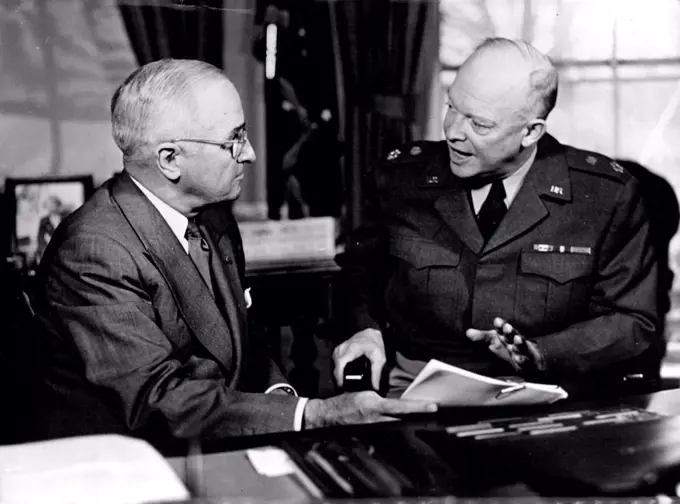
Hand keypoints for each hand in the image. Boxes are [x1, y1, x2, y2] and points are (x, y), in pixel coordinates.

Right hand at [303, 391, 436, 428]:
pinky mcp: (374, 435)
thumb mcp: (365, 395)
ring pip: (402, 427)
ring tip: (431, 419)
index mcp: (375, 407)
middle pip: (406, 420)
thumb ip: (382, 401)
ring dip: (416, 423)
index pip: (402, 407)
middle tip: (438, 415)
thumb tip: (401, 405)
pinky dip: (405, 427)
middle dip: (422, 418)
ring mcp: (376, 430)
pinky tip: (413, 425)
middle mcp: (378, 421)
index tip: (433, 406)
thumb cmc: (346, 403)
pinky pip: (393, 430)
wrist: (330, 418)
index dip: (418, 407)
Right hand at [333, 328, 385, 389]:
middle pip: (336, 364)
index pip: (341, 362)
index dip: (339, 374)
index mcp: (353, 349)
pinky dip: (337, 367)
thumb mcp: (379, 359)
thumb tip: (375, 387)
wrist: (371, 334)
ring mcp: (340, 347)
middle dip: (338, 376)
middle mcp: (344, 347)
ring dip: (337, 371)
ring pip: (334, 362)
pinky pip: (335, 359)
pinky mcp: (339, 349)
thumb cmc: (375, 345)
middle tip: (343, 385)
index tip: (341, 384)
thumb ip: (376, 373)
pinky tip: (342, 372)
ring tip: (342, 380)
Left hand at [466, 317, 545, 371]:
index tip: (497, 321)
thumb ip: (482, 337)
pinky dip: (522, 359)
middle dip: (510, 331)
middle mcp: (514, 341)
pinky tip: (519, 358)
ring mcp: (522, 350)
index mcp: (505, 335)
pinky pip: (525, 361)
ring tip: (517, 339)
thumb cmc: (508, 347)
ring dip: (519, 343)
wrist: (528, 360)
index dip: (500, 325)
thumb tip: (467, 332)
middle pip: (512, 335)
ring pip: (521, 346)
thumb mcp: (494, 341)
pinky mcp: (527, 361)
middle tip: (507, 328)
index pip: (502, 328)